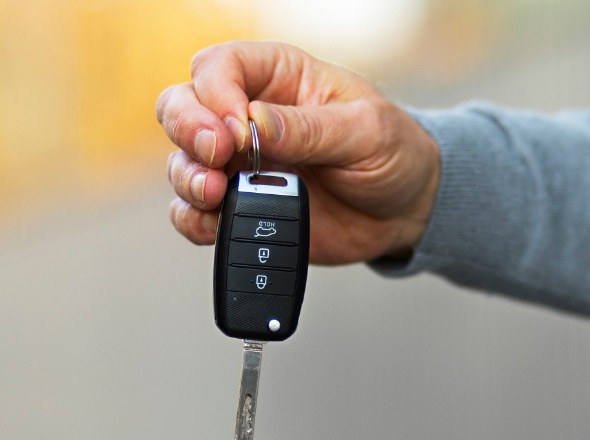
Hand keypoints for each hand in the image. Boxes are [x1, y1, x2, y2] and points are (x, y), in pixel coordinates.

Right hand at [156, 41, 439, 264]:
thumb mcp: (366, 130)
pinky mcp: (242, 209)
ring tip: (216, 192)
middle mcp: (248, 117)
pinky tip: (217, 223)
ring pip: (183, 162)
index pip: (221, 66)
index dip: (216, 92)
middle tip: (217, 156)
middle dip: (188, 129)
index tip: (236, 128)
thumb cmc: (393, 153)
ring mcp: (241, 166)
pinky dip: (195, 220)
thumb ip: (309, 128)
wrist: (406, 212)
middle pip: (183, 106)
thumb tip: (254, 123)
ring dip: (188, 178)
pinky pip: (196, 214)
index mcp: (280, 78)